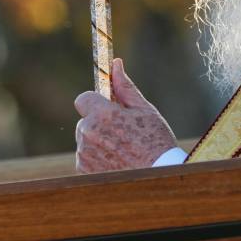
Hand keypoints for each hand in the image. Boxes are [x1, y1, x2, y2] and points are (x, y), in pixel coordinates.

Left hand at [74, 58, 176, 172]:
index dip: (96, 102)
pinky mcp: (83, 169)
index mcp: (102, 115)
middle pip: (85, 120)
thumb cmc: (155, 141)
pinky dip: (96, 156)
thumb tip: (115, 64)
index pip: (83, 98)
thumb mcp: (143, 110)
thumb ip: (124, 87)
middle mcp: (88, 133)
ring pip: (85, 138)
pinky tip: (116, 160)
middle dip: (98, 122)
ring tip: (122, 148)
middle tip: (122, 132)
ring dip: (98, 140)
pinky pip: (85, 156)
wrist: (157, 176)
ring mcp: (84, 153)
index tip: (109, 108)